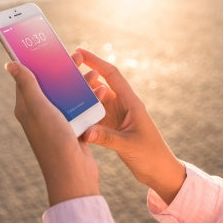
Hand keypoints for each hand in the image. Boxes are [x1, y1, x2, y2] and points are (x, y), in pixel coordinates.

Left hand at [5, 61, 99, 205]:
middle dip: (63, 70)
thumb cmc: (53, 141)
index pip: (28, 79)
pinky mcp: (72, 129)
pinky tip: (101, 92)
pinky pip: (80, 108)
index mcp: (26, 108)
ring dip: (80, 83)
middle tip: (77, 57)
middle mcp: (39, 114)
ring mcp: (56, 122)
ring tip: (94, 75)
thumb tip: (9, 64)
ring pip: (67, 95)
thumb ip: (27, 85)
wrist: (73, 175)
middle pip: (51, 84)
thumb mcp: (39, 108)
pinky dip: (89, 99)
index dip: (37, 62)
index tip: (47, 48)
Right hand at [72, 48, 185, 204]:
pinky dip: (83, 112)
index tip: (79, 51)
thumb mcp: (129, 145)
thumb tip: (85, 132)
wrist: (160, 172)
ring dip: (81, 94)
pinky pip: (94, 115)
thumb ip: (107, 137)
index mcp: (130, 102)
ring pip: (95, 99)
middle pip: (100, 84)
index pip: (111, 75)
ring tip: (62, 88)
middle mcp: (122, 105)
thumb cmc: (151, 156)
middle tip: (64, 68)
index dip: (95, 61)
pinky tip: (68, 111)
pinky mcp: (111, 127)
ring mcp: (116, 116)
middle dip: (84, 75)